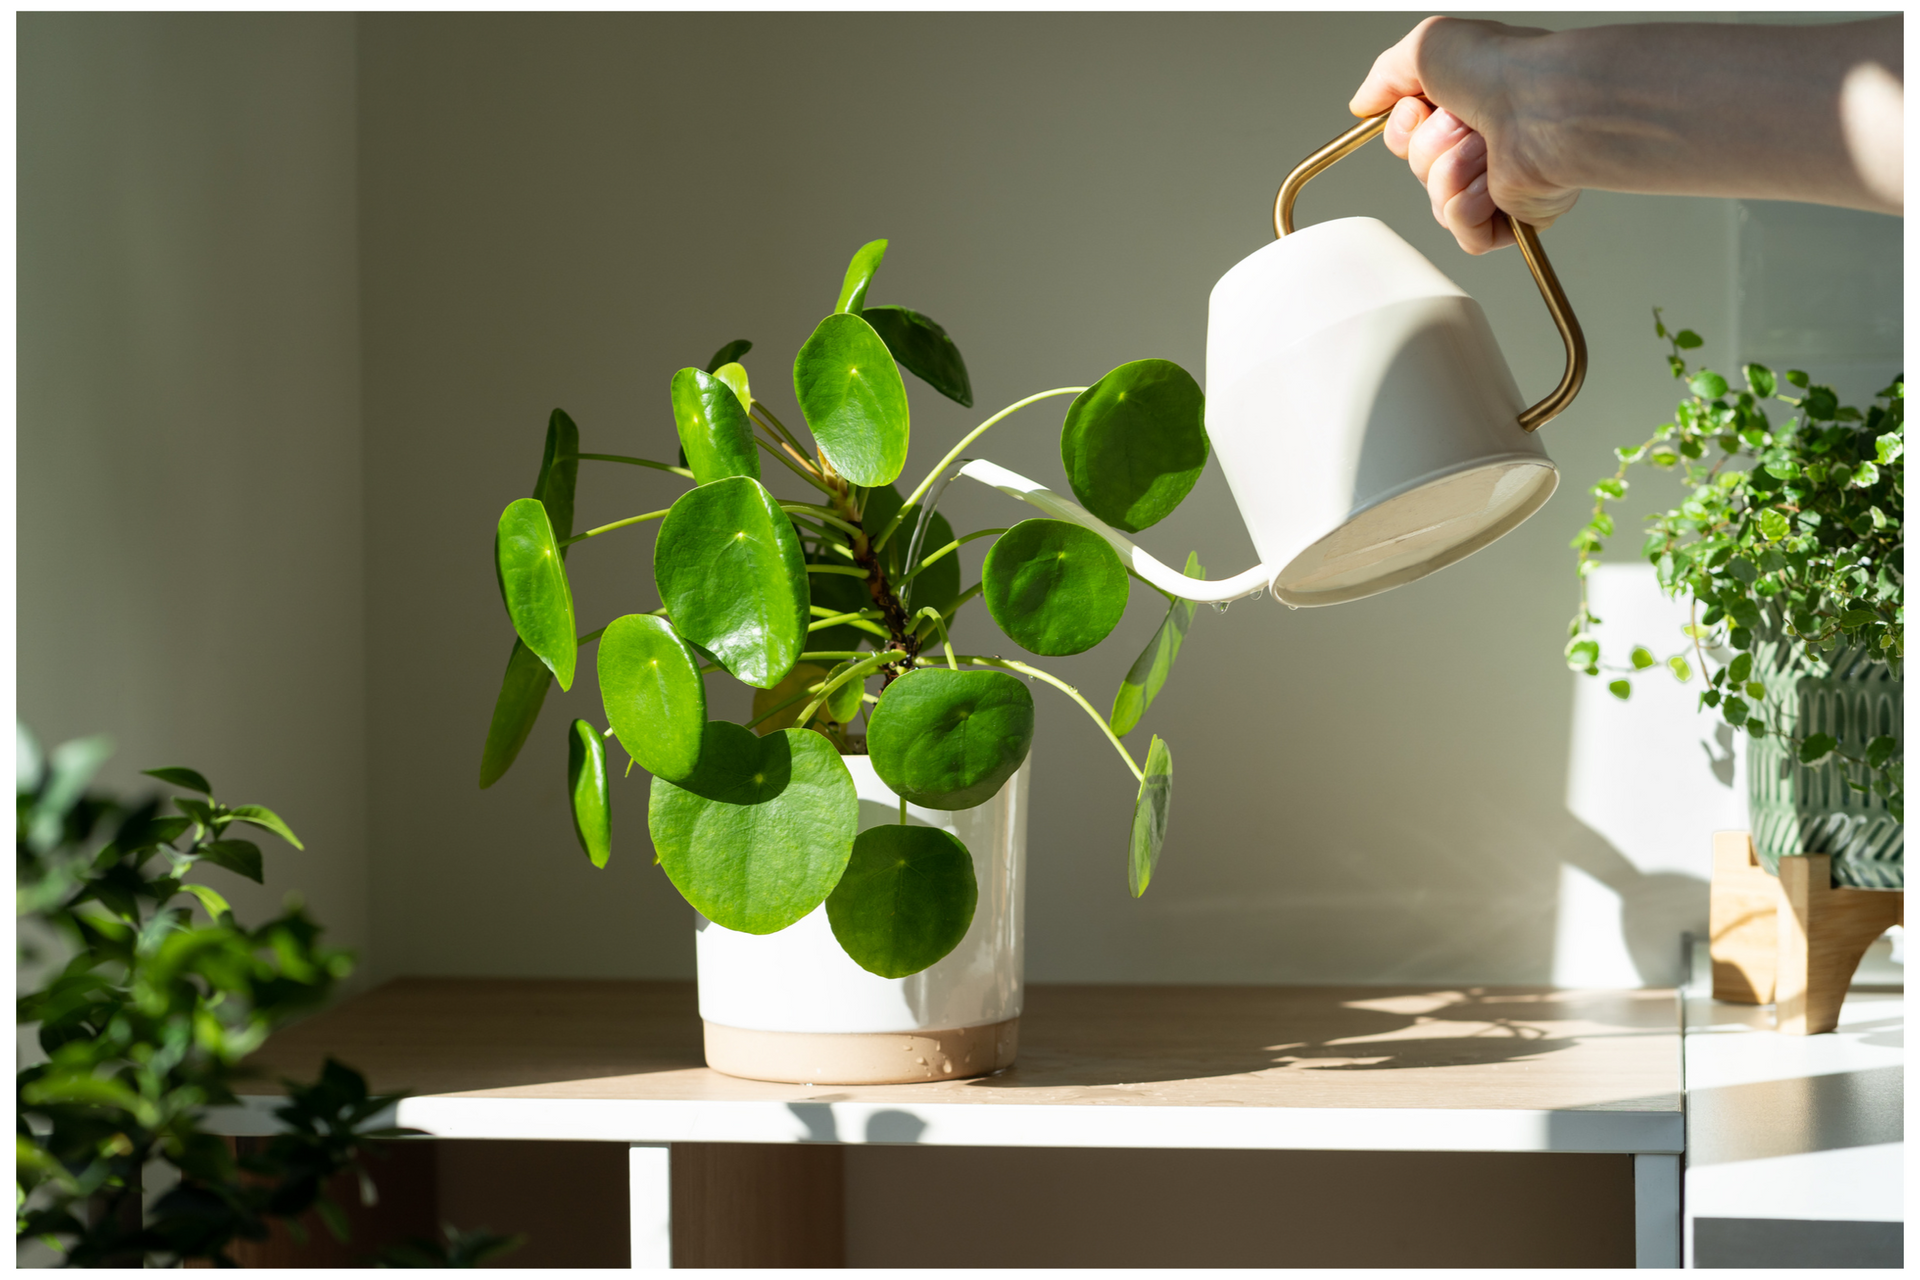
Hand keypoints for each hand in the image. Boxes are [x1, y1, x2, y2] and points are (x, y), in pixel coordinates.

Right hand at [1349, 17, 1579, 254]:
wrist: (1542, 108)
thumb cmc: (1501, 70)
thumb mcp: (1425, 47)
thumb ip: (1387, 73)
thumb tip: (1363, 103)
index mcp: (1467, 102)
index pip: (1408, 135)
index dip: (1404, 126)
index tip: (1419, 109)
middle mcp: (1484, 139)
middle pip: (1421, 168)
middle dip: (1432, 148)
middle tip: (1465, 124)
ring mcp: (1499, 180)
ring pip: (1440, 203)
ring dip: (1451, 175)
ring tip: (1484, 149)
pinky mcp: (1513, 218)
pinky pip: (1466, 236)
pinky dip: (1469, 210)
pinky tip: (1492, 182)